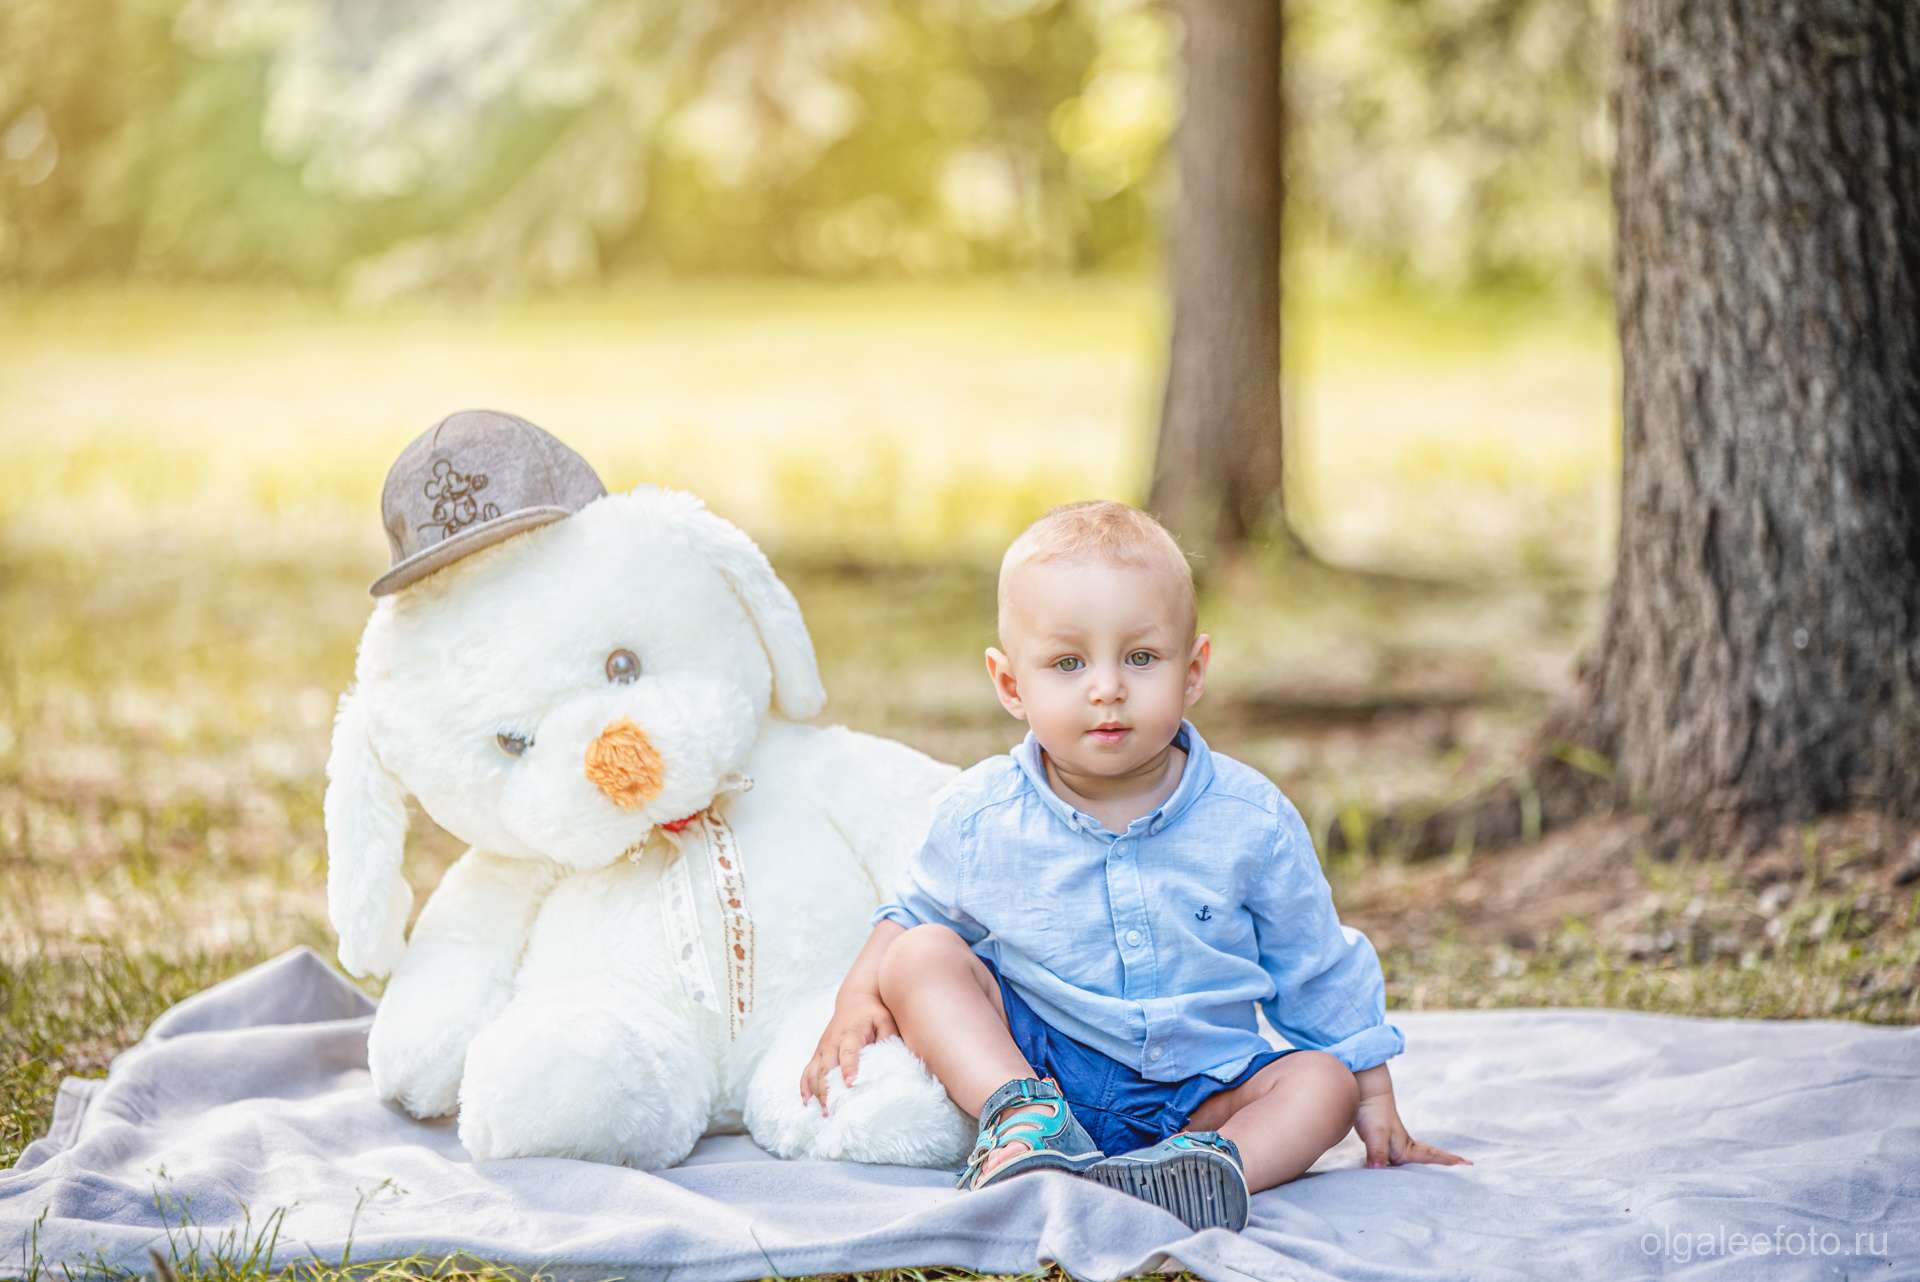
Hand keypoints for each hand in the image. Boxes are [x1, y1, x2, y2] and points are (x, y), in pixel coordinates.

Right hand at [800, 992, 897, 1110]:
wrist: (855, 1000)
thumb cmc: (873, 1013)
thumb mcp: (885, 1020)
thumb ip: (889, 1038)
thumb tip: (894, 1061)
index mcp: (850, 1033)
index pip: (848, 1052)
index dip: (848, 1068)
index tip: (849, 1084)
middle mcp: (832, 1042)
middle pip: (827, 1068)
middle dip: (828, 1089)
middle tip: (833, 1109)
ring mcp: (822, 1049)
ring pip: (815, 1072)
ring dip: (817, 1092)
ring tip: (825, 1111)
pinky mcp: (818, 1054)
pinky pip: (807, 1071)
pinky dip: (805, 1087)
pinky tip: (807, 1102)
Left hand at [1353, 1064, 1469, 1169]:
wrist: (1364, 1094)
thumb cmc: (1373, 1114)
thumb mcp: (1376, 1135)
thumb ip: (1378, 1153)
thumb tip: (1378, 1170)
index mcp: (1407, 1148)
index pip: (1431, 1156)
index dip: (1447, 1160)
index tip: (1468, 1163)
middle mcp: (1404, 1146)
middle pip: (1429, 1155)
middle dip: (1444, 1160)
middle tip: (1465, 1163)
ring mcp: (1394, 1143)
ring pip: (1415, 1156)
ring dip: (1428, 1160)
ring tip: (1442, 1164)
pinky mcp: (1383, 1141)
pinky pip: (1399, 1156)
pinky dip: (1406, 1162)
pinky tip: (1402, 1164)